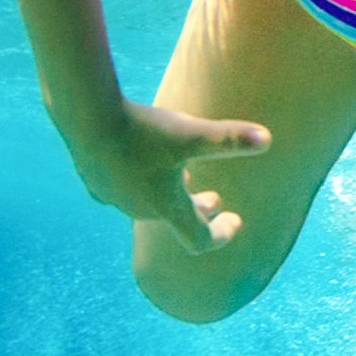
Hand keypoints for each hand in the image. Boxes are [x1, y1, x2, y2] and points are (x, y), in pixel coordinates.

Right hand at [62, 99, 270, 251]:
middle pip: (175, 219)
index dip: (221, 234)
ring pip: (148, 204)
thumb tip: (268, 140)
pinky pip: (124, 191)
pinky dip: (142, 184)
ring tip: (184, 176)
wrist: (86, 116)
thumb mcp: (192, 133)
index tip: (235, 221)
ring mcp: (113, 197)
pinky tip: (142, 167)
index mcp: (165, 205)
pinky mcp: (95, 182)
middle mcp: (139, 208)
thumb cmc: (142, 128)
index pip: (199, 238)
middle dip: (200, 212)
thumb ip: (230, 138)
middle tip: (216, 200)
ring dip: (170, 196)